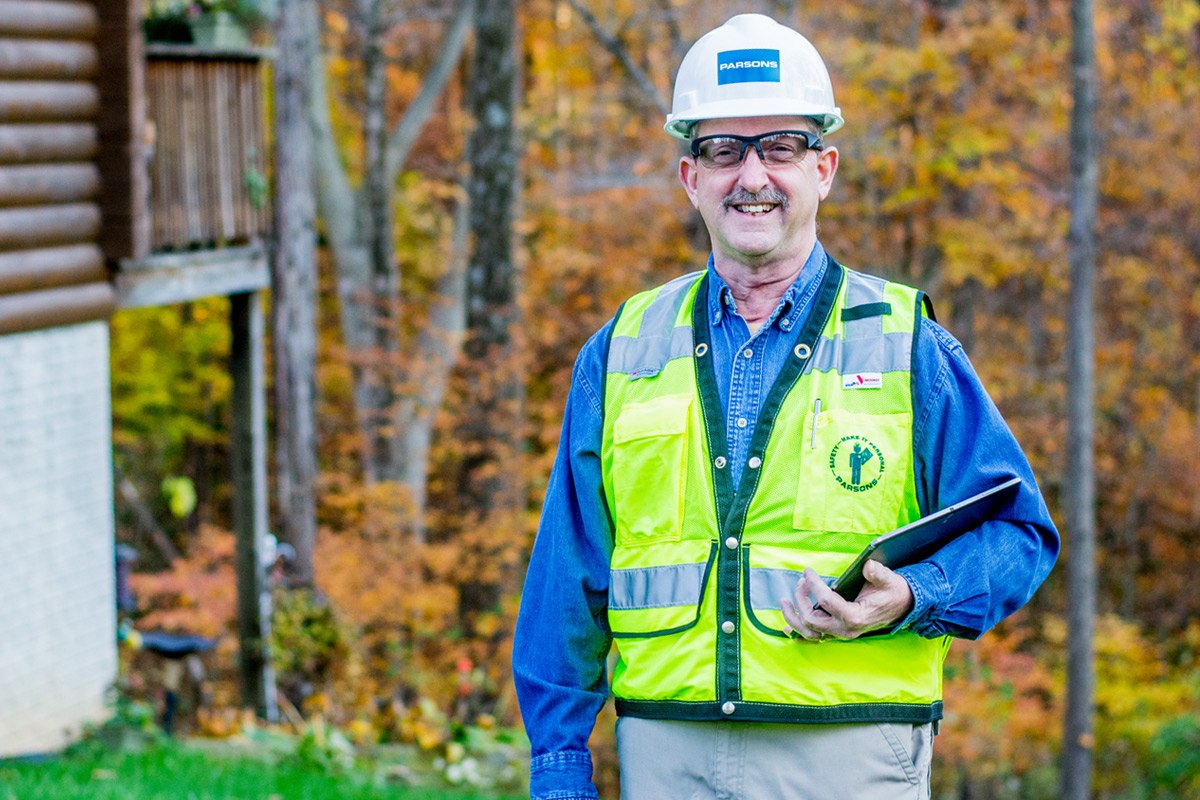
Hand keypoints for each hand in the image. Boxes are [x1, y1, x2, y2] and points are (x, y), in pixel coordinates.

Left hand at [779, 561, 913, 640]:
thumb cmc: (893, 592)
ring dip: (793, 617)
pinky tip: (786, 626)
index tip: (807, 571)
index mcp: (855, 616)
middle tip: (801, 581)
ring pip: (809, 632)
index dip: (813, 584)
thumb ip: (878, 573)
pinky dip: (799, 632)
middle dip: (800, 599)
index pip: (826, 601)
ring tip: (784, 601)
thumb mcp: (889, 580)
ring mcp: (841, 633)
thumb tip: (868, 566)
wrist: (902, 606)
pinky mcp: (838, 632)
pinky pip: (814, 637)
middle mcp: (846, 629)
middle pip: (812, 619)